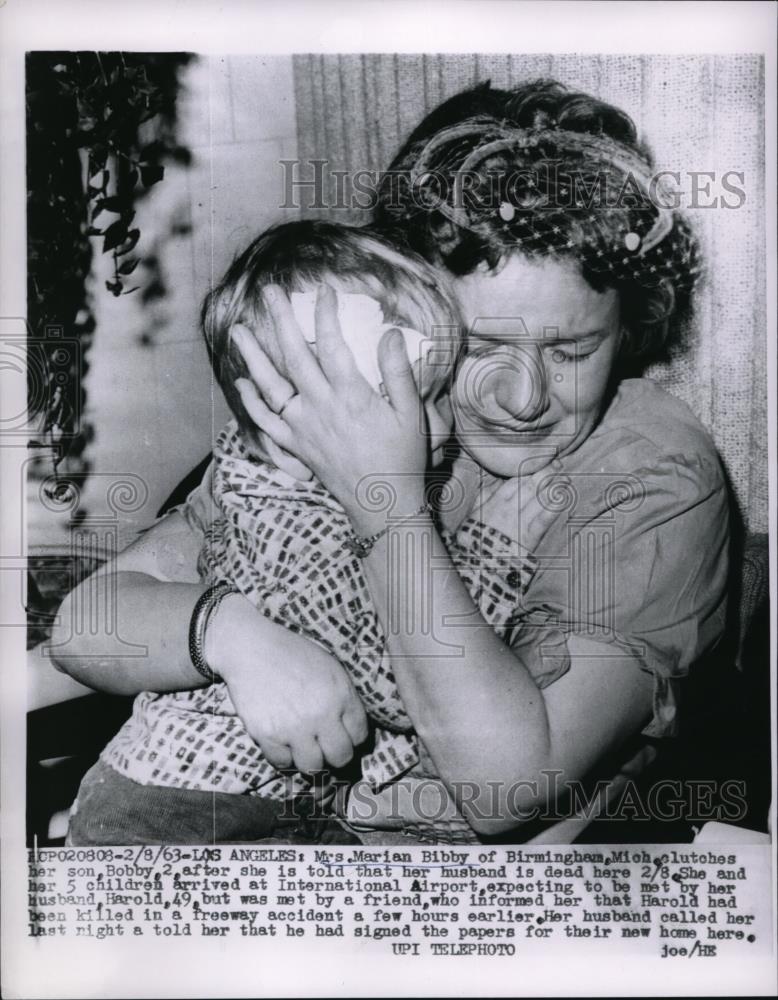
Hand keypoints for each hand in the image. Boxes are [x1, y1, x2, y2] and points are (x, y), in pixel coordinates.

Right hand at [208, 594, 368, 772]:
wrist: (252, 648)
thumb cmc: (293, 655)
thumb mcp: (330, 668)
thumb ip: (344, 698)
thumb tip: (353, 730)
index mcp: (341, 695)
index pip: (360, 736)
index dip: (352, 738)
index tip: (342, 735)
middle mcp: (321, 714)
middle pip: (341, 757)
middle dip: (335, 755)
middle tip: (325, 748)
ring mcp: (294, 727)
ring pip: (313, 767)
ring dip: (310, 760)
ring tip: (304, 748)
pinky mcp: (268, 735)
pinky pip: (282, 763)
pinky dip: (284, 757)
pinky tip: (283, 744)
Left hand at [232, 284, 428, 529]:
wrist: (382, 505)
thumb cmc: (401, 458)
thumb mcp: (411, 414)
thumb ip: (398, 373)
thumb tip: (389, 333)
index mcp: (350, 396)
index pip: (332, 345)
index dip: (325, 315)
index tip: (324, 292)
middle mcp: (320, 408)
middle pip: (294, 356)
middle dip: (281, 321)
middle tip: (270, 293)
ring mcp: (303, 428)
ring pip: (270, 386)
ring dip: (253, 356)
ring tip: (238, 331)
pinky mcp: (297, 447)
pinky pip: (266, 423)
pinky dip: (251, 403)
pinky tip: (242, 383)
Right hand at [471, 459, 569, 553]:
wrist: (477, 566)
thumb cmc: (474, 540)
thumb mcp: (473, 514)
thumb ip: (484, 495)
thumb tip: (496, 480)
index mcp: (494, 501)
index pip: (516, 480)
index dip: (530, 468)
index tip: (540, 460)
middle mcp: (508, 508)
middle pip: (530, 485)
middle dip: (545, 473)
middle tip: (557, 463)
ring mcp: (520, 522)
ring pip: (539, 498)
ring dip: (554, 486)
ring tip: (565, 477)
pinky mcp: (530, 537)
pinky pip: (545, 517)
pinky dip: (554, 505)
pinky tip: (563, 496)